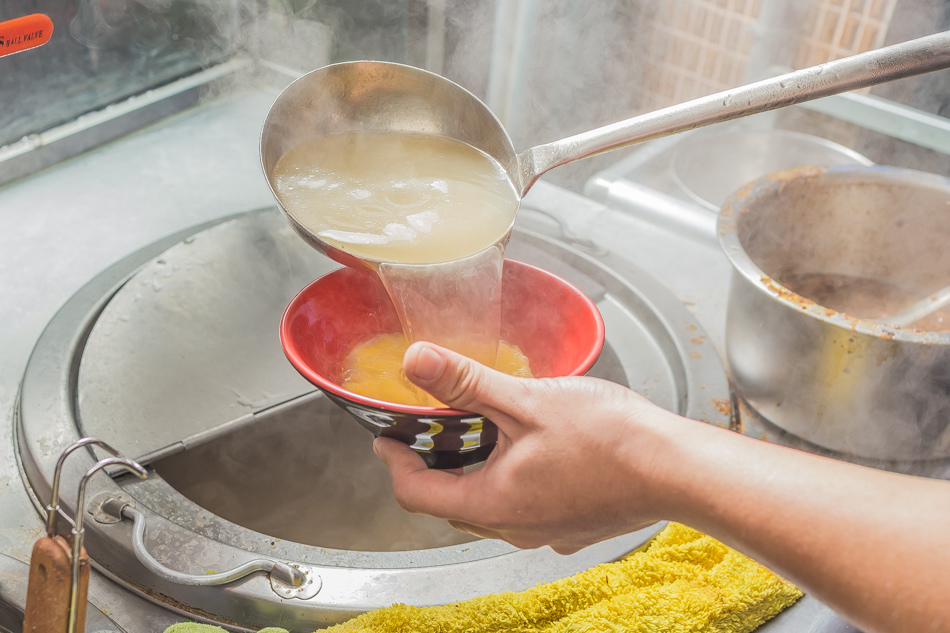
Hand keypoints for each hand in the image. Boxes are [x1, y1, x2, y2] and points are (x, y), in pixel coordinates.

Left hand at [373, 341, 682, 553]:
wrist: (675, 468)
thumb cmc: (609, 439)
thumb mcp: (525, 400)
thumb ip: (466, 382)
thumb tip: (417, 361)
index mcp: (493, 504)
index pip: (417, 494)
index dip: (395, 463)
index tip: (387, 439)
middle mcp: (515, 527)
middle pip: (451, 503)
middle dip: (433, 465)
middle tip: (430, 429)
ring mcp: (546, 530)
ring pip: (489, 504)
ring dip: (473, 471)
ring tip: (478, 428)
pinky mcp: (571, 523)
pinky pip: (524, 505)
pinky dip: (510, 478)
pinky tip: (528, 446)